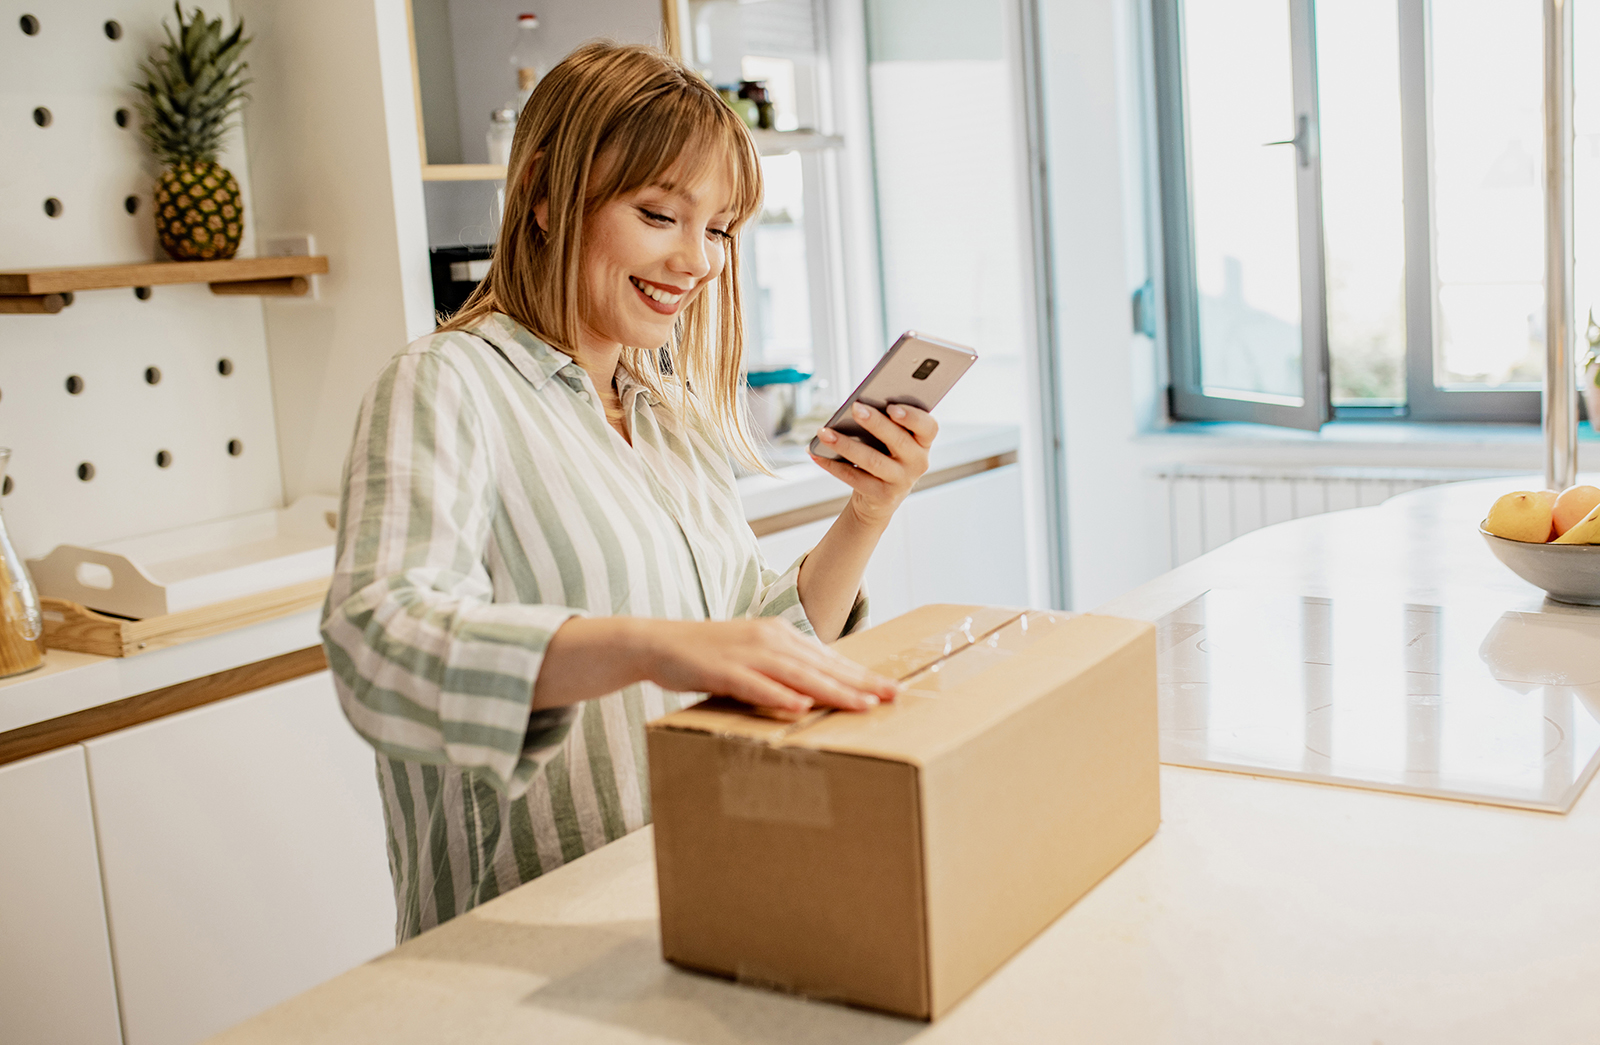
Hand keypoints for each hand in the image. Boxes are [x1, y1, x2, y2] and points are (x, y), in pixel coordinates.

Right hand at [641, 618, 900, 715]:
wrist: (658, 643)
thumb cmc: (708, 655)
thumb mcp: (752, 657)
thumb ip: (782, 671)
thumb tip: (815, 691)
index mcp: (780, 636)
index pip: (830, 658)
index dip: (861, 674)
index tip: (892, 688)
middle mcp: (770, 640)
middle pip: (823, 666)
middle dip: (860, 682)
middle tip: (893, 696)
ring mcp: (747, 654)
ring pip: (798, 675)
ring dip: (832, 690)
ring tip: (862, 704)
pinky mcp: (723, 670)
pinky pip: (756, 685)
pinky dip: (779, 695)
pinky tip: (801, 706)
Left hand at [810, 402, 937, 526]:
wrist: (880, 499)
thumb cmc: (885, 457)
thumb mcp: (892, 441)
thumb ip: (886, 423)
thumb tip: (857, 407)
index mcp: (923, 443)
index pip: (929, 427)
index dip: (913, 417)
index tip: (892, 407)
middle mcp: (918, 463)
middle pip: (898, 440)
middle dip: (876, 423)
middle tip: (855, 408)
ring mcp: (901, 481)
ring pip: (872, 460)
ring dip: (846, 444)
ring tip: (824, 432)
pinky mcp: (882, 496)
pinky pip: (854, 478)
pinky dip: (833, 465)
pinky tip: (817, 454)